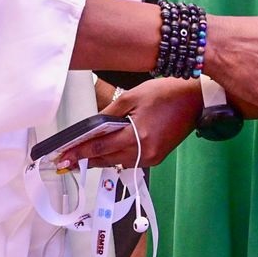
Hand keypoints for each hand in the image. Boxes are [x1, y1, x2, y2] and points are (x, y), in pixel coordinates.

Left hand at [56, 79, 201, 168]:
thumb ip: (109, 114)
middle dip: (86, 159)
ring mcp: (152, 158)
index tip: (63, 157)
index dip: (79, 152)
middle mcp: (144, 152)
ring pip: (118, 162)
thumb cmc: (164, 93)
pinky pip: (131, 161)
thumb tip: (91, 127)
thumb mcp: (132, 96)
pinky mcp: (157, 157)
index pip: (100, 148)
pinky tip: (107, 151)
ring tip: (82, 155)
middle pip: (107, 159)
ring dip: (100, 159)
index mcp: (137, 136)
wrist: (194, 100)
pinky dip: (117, 156)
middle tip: (66, 160)